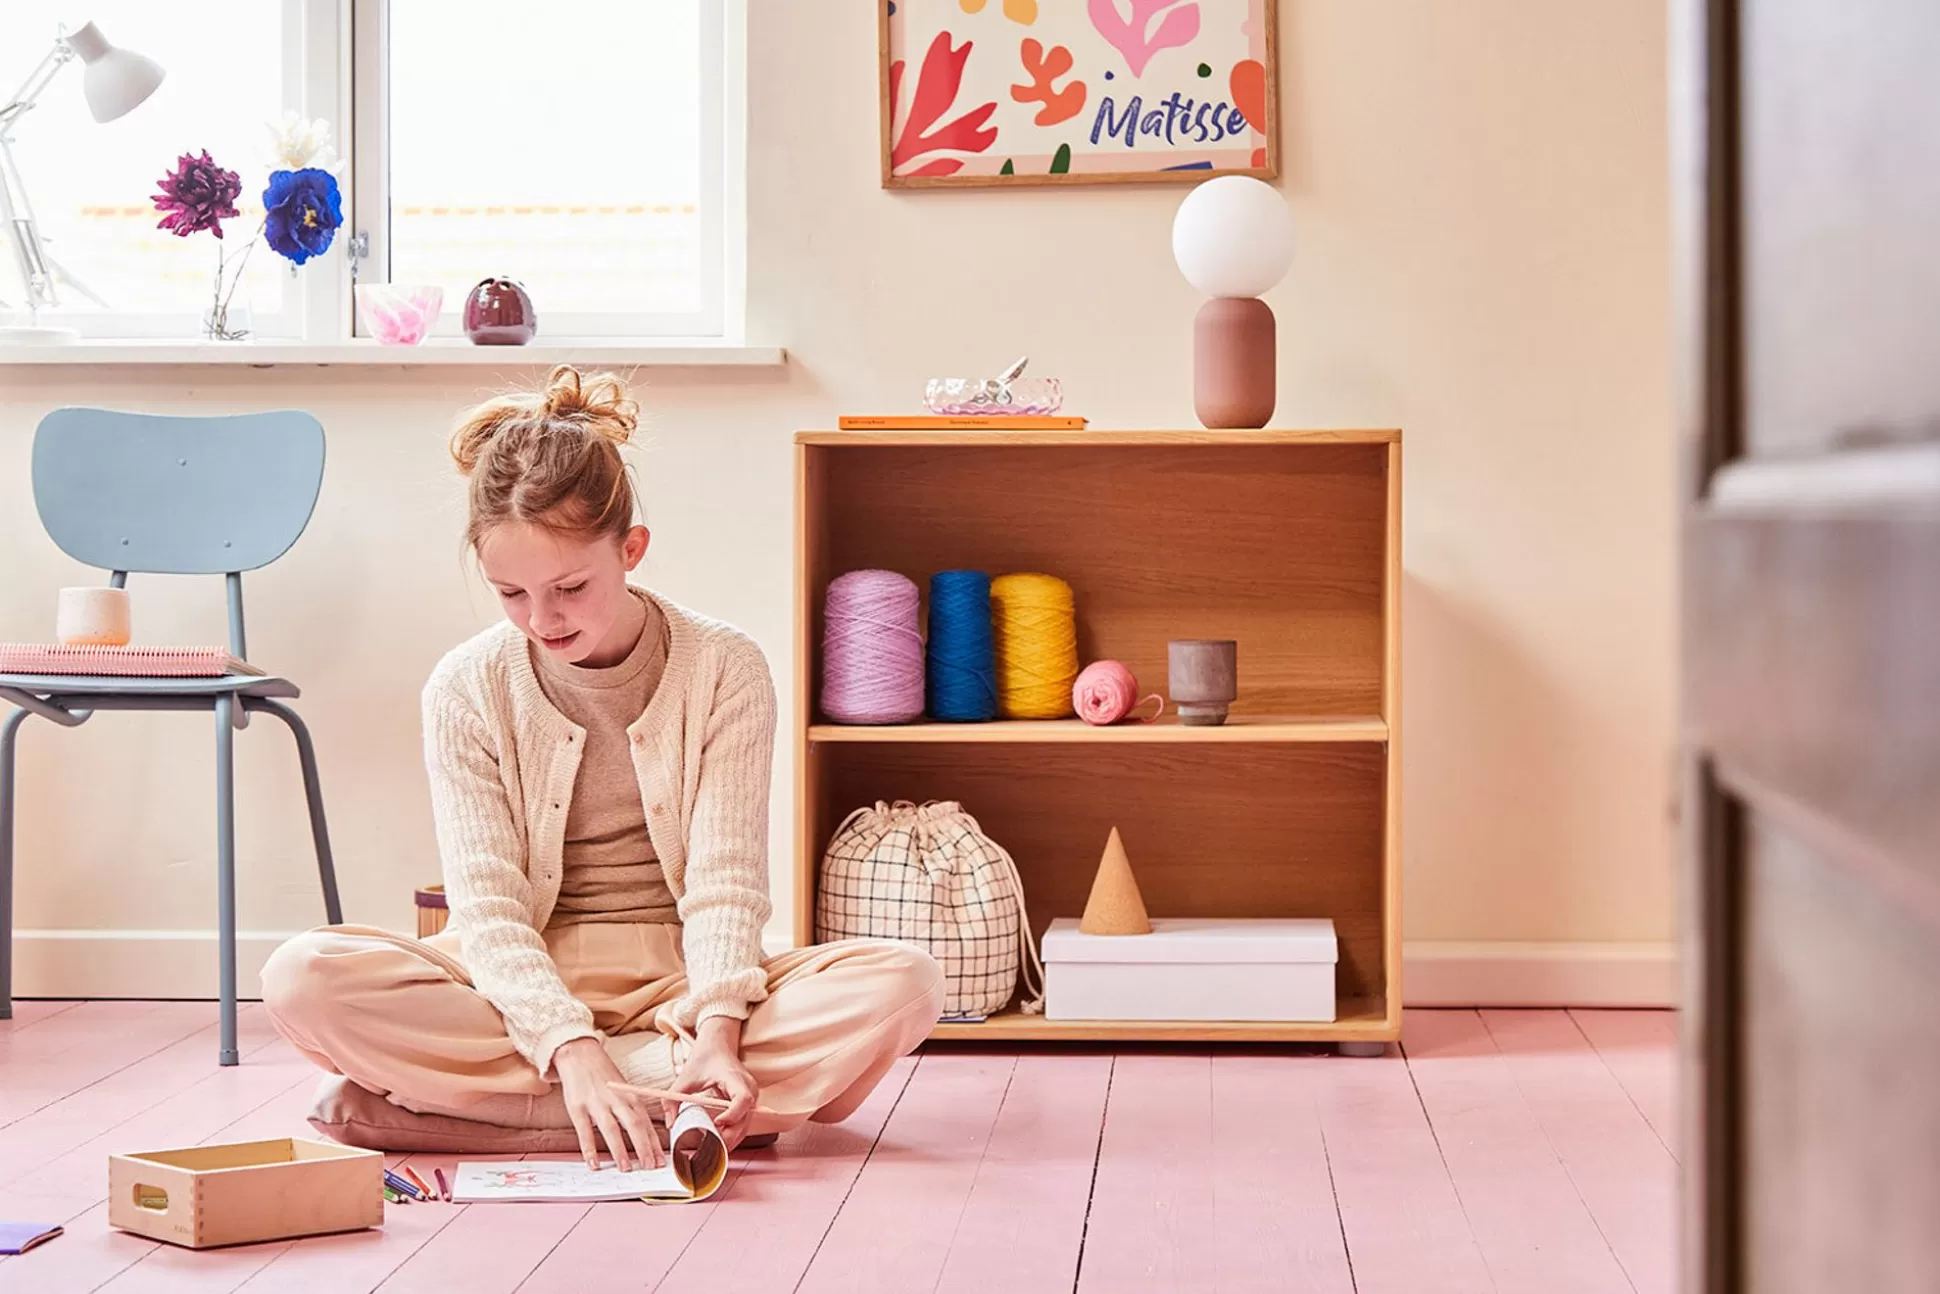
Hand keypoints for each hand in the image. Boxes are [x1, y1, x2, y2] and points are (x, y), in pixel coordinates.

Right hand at [553, 1037, 662, 1171]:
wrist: (580, 1055)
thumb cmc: (604, 1077)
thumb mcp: (623, 1090)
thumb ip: (633, 1110)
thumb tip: (646, 1136)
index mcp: (630, 1097)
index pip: (646, 1123)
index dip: (655, 1143)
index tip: (662, 1161)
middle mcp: (616, 1100)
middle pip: (634, 1125)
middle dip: (643, 1147)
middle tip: (650, 1167)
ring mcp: (596, 1103)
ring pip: (611, 1128)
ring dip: (620, 1150)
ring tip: (626, 1169)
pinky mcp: (577, 1107)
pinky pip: (584, 1130)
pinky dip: (589, 1148)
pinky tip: (593, 1163)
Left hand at [667, 1017, 759, 1150]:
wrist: (718, 1047)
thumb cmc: (704, 1059)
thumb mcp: (685, 1077)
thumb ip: (674, 1099)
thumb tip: (670, 1124)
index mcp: (735, 1078)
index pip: (743, 1099)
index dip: (733, 1114)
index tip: (717, 1123)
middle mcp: (749, 1088)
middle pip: (746, 1118)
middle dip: (730, 1136)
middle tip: (710, 1148)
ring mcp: (751, 1097)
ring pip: (746, 1125)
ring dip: (731, 1140)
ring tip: (713, 1151)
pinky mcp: (747, 1104)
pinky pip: (743, 1124)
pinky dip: (732, 1135)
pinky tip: (719, 1144)